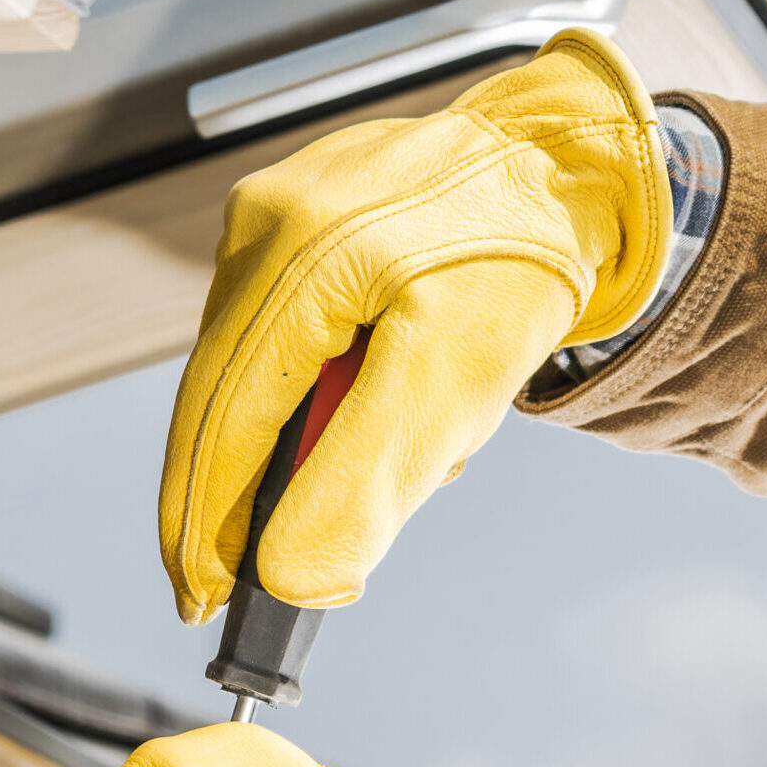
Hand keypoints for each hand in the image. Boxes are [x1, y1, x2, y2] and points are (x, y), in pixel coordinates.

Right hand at [159, 29, 669, 624]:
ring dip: (296, 438)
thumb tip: (288, 575)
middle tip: (256, 572)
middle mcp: (265, 223)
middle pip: (221, 400)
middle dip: (245, 495)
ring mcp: (270, 215)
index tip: (202, 601)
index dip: (203, 523)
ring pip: (250, 373)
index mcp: (299, 257)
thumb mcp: (455, 384)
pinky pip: (276, 333)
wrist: (563, 166)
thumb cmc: (520, 268)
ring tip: (378, 443)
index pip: (220, 420)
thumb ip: (363, 479)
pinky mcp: (288, 219)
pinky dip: (316, 389)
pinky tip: (375, 391)